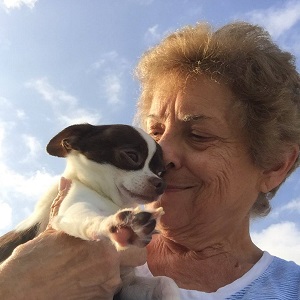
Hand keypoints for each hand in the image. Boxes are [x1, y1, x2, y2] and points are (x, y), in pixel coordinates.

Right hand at [0, 177, 145, 299]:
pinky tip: (81, 284)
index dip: (138, 234)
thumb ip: (63, 203)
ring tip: (86, 271)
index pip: (134, 238)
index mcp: (101, 240)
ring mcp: (106, 285)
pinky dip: (98, 289)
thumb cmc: (36, 256)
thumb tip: (64, 180)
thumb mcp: (53, 227)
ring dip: (109, 273)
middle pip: (136, 258)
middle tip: (108, 255)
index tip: (137, 232)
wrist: (20, 289)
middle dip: (127, 255)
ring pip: (121, 277)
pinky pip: (108, 293)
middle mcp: (109, 262)